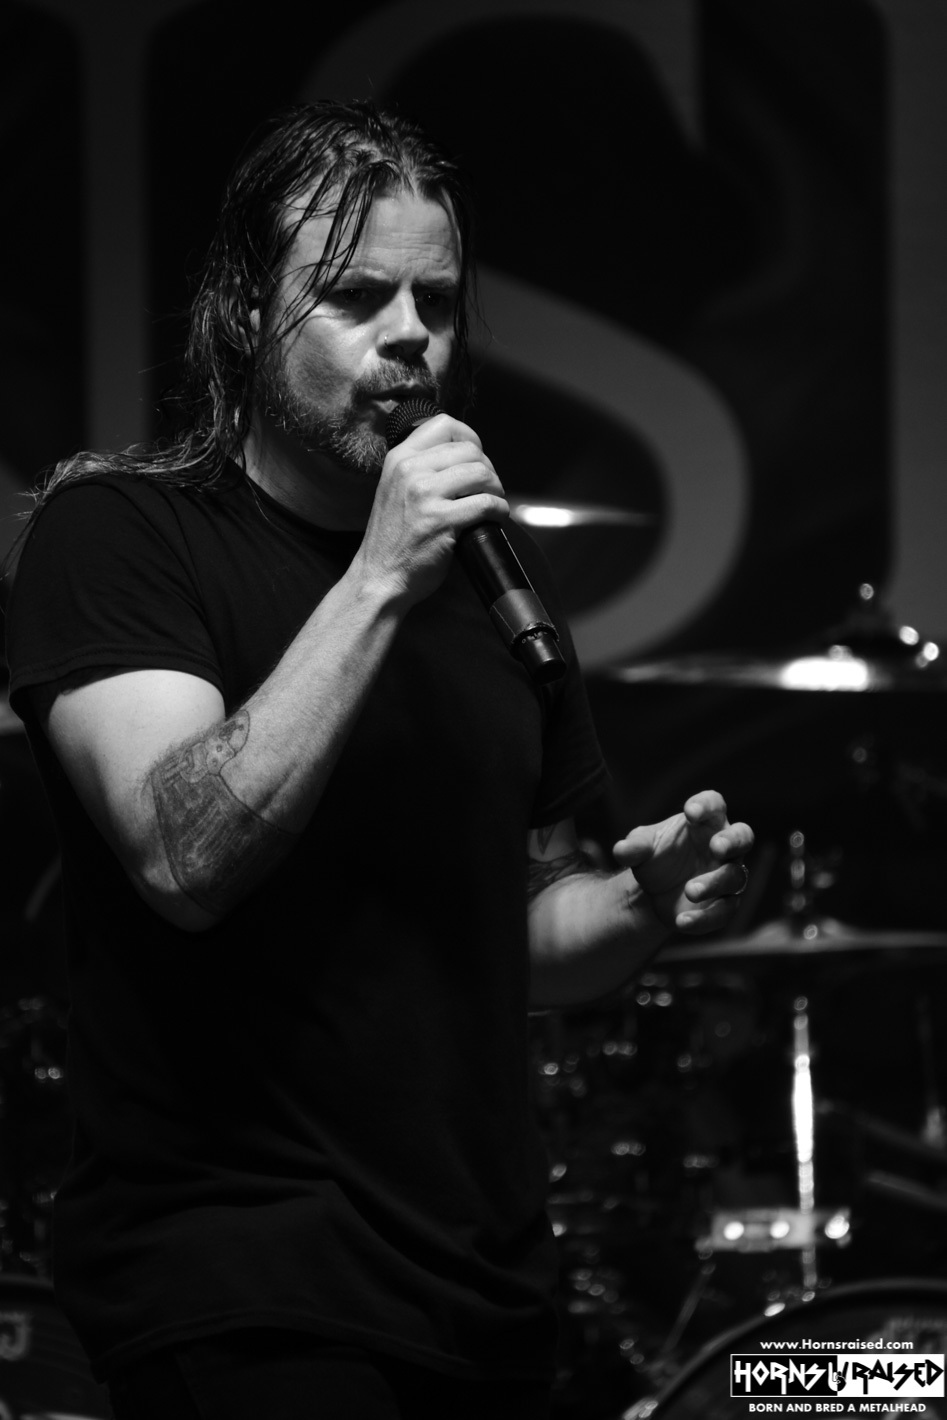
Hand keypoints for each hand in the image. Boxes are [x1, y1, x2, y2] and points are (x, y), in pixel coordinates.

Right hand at [356, 412, 507, 606]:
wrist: (378, 578)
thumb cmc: (392, 540)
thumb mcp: (394, 489)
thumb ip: (420, 469)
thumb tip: (463, 458)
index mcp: (399, 458)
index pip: (444, 425)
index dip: (470, 438)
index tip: (477, 458)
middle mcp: (410, 470)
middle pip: (470, 450)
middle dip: (488, 469)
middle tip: (488, 489)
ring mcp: (424, 495)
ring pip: (482, 473)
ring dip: (496, 489)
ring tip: (493, 503)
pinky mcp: (441, 520)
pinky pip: (486, 503)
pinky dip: (499, 510)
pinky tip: (496, 518)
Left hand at [612, 789, 753, 933]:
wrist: (652, 891)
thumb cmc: (655, 856)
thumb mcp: (640, 847)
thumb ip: (634, 846)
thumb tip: (621, 850)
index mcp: (706, 822)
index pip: (714, 805)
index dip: (706, 805)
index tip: (690, 812)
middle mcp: (723, 847)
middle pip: (743, 837)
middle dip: (733, 841)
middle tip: (717, 847)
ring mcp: (727, 875)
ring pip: (734, 877)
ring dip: (714, 884)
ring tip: (690, 890)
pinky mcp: (724, 904)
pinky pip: (724, 911)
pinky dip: (704, 918)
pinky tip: (681, 921)